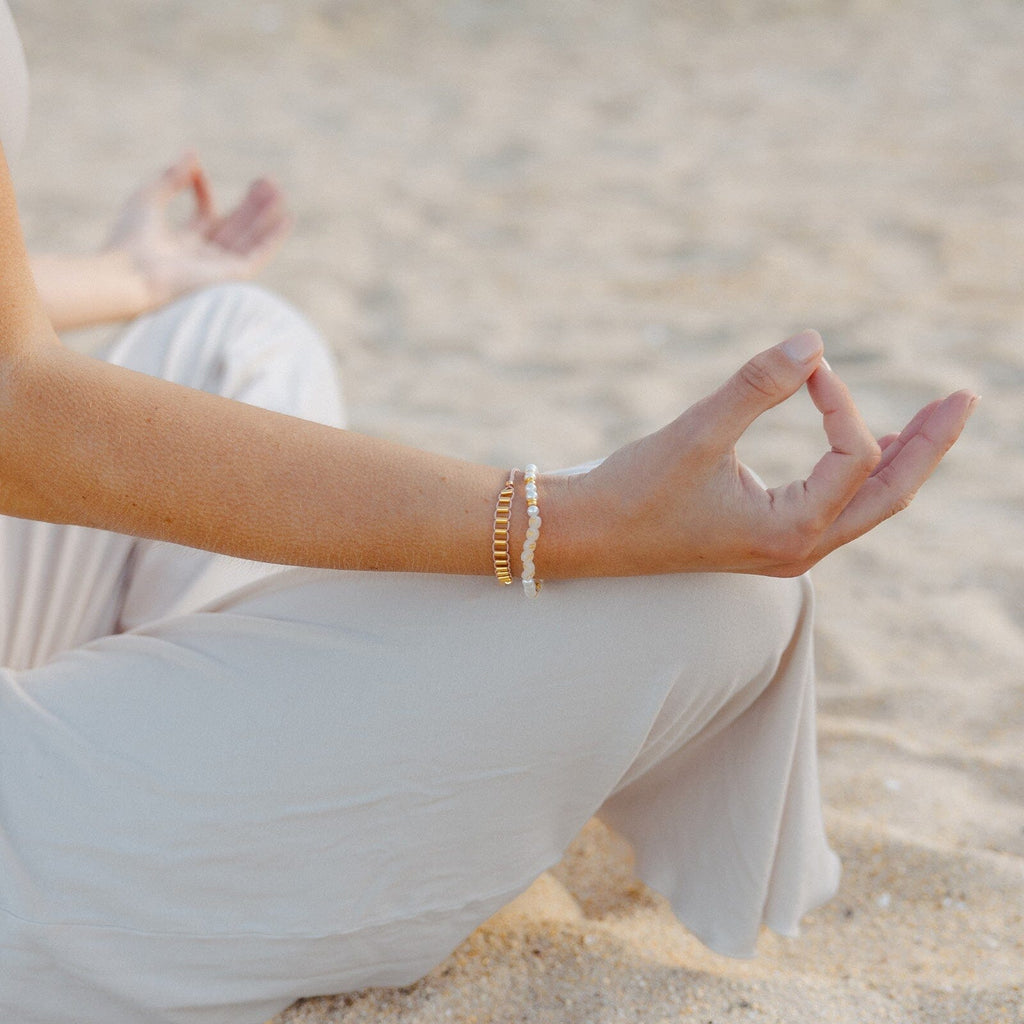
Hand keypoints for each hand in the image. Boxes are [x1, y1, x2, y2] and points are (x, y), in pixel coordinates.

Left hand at [103, 151, 291, 308]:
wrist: (132, 274)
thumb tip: (193, 154)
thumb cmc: (130, 241)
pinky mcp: (232, 276)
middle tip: (266, 180)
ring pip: (250, 238)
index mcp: (182, 244)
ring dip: (266, 215)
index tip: (197, 169)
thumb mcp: (148, 199)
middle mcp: (204, 258)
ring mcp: (219, 268)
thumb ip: (171, 177)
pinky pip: (259, 255)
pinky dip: (274, 238)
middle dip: (250, 203)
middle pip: (235, 226)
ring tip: (279, 190)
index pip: (204, 216)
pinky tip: (286, 217)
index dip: (202, 191)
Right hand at [565, 330, 975, 576]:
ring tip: (934, 419)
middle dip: (929, 445)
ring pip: (869, 506)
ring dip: (902, 461)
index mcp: (790, 530)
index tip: (806, 366)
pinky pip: (839, 510)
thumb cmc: (635, 490)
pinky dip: (863, 475)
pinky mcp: (769, 541)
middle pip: (892, 495)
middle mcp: (800, 550)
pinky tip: (872, 445)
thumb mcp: (697, 432)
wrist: (586, 537)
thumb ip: (758, 386)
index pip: (853, 455)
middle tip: (963, 397)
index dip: (839, 399)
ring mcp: (787, 551)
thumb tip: (815, 340)